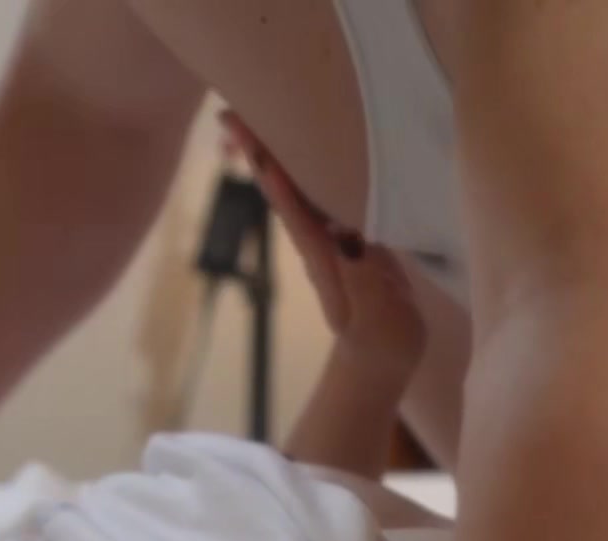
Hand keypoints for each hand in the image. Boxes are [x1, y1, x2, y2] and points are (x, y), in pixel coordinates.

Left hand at [222, 111, 426, 371]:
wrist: (378, 361)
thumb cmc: (380, 340)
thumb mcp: (376, 312)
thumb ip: (362, 274)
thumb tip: (347, 232)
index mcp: (321, 252)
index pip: (288, 202)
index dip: (268, 166)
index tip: (244, 133)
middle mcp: (318, 237)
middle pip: (282, 186)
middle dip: (258, 150)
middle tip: (228, 111)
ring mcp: (330, 236)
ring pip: (298, 186)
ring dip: (276, 153)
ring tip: (253, 118)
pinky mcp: (347, 235)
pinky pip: (321, 193)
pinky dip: (308, 167)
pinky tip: (305, 145)